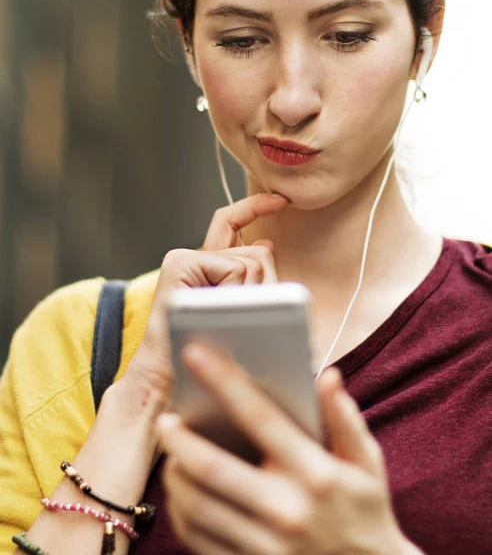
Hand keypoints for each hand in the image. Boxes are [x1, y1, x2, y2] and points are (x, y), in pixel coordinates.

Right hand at [113, 194, 288, 436]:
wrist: (170, 382)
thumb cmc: (206, 356)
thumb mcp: (238, 314)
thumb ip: (248, 279)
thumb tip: (266, 245)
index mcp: (208, 267)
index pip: (232, 223)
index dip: (255, 207)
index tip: (281, 200)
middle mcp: (196, 258)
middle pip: (256, 253)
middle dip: (267, 285)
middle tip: (249, 316)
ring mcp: (186, 258)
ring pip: (251, 263)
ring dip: (253, 296)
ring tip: (228, 321)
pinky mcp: (180, 264)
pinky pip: (235, 269)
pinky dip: (238, 293)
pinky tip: (218, 310)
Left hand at [159, 342, 414, 554]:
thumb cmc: (367, 511)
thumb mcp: (367, 463)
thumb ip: (345, 418)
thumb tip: (327, 375)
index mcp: (314, 472)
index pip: (259, 416)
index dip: (223, 380)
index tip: (194, 353)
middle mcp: (287, 509)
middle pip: (212, 468)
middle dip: (179, 439)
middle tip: (165, 420)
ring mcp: (266, 545)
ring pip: (198, 506)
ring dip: (175, 475)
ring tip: (171, 455)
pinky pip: (199, 539)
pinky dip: (182, 512)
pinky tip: (182, 493)